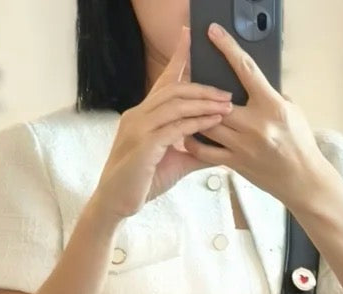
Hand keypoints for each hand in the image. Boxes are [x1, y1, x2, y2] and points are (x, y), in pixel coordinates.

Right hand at [92, 26, 233, 220]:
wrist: (115, 204)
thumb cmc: (141, 183)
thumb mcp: (174, 163)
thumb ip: (195, 152)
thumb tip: (220, 152)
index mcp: (143, 115)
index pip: (163, 82)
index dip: (177, 59)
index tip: (190, 40)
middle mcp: (138, 116)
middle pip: (173, 90)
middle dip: (202, 88)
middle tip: (227, 92)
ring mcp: (139, 129)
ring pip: (174, 105)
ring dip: (203, 103)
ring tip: (226, 105)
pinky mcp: (143, 146)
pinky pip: (173, 128)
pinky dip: (195, 124)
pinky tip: (212, 123)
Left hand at [183, 23, 327, 206]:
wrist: (303, 180)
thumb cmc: (299, 142)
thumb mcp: (292, 111)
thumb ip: (269, 96)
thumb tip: (248, 82)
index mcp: (272, 106)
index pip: (246, 70)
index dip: (228, 48)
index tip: (214, 34)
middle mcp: (256, 125)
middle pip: (217, 101)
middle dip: (202, 89)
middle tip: (191, 79)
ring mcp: (243, 146)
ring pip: (206, 124)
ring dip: (195, 115)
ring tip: (187, 107)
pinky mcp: (236, 164)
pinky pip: (205, 151)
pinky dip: (194, 141)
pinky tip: (190, 133)